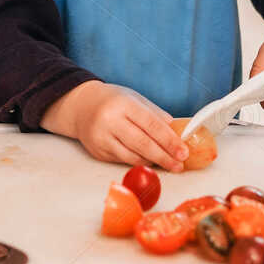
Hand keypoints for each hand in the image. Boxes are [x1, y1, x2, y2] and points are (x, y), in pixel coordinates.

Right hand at [48, 81, 186, 171]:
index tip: (183, 152)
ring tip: (169, 164)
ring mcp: (101, 138)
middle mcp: (110, 121)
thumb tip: (178, 133)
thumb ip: (156, 115)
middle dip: (164, 157)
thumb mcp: (135, 99)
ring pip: (132, 156)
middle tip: (179, 165)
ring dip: (153, 162)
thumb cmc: (112, 101)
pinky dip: (139, 162)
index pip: (151, 125)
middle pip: (142, 144)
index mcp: (123, 104)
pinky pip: (123, 161)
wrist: (81, 106)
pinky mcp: (97, 152)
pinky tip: (149, 161)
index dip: (169, 141)